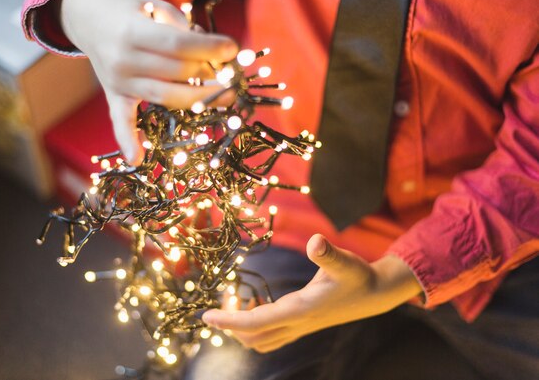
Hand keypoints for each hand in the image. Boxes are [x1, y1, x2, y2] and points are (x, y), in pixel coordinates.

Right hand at [57, 0, 238, 163]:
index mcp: (132, 33)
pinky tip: (136, 159)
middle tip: (231, 71)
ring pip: (165, 96)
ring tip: (227, 98)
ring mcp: (118, 82)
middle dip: (209, 71)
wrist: (88, 18)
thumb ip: (181, 28)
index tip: (232, 48)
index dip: (209, 48)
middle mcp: (123, 61)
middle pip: (177, 72)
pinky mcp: (115, 96)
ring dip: (199, 99)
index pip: (178, 45)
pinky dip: (127, 140)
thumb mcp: (154, 6)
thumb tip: (213, 54)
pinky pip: (121, 121)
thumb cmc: (130, 11)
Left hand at [202, 234, 421, 352]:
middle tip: (223, 298)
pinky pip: (271, 335)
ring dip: (243, 328)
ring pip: (261, 341)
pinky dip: (256, 326)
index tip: (206, 316)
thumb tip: (315, 241)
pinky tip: (257, 302)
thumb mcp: (345, 262)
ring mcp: (299, 328)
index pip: (256, 323)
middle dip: (231, 324)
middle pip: (253, 337)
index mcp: (300, 310)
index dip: (230, 320)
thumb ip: (328, 254)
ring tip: (238, 299)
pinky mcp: (302, 325)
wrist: (375, 295)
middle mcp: (297, 324)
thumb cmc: (358, 276)